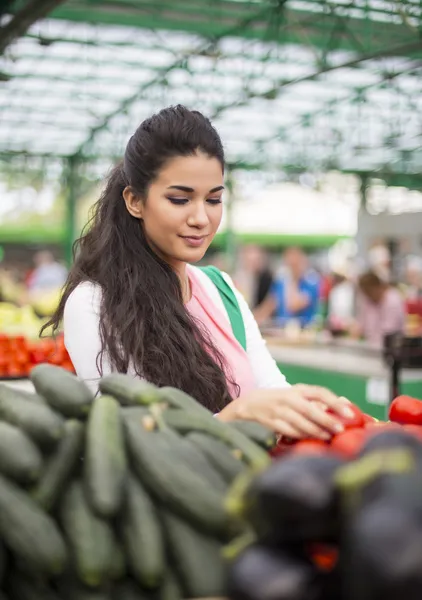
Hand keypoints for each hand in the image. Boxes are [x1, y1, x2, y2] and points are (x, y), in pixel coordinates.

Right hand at [217, 385, 353, 440]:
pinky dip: (301, 436)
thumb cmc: (281, 401)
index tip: (349, 412)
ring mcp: (278, 410)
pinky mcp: (271, 422)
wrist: (250, 404)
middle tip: (341, 428)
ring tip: (328, 436)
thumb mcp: (297, 395)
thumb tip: (345, 403)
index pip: (319, 392)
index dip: (335, 402)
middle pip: (310, 409)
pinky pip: (289, 431)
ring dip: (316, 431)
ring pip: (300, 422)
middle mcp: (288, 398)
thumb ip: (318, 400)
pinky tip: (311, 439)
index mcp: (297, 390)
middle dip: (326, 419)